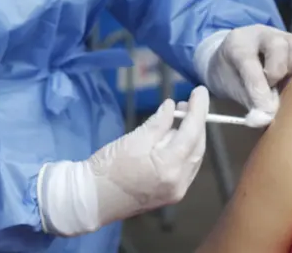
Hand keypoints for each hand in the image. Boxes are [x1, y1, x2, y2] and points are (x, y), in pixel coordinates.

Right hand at [38, 86, 209, 235]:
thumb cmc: (108, 168)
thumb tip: (172, 106)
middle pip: (197, 146)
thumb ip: (158, 123)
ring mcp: (176, 191)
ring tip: (180, 117)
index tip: (200, 91)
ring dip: (191, 136)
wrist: (91, 199)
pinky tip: (174, 138)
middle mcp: (179, 182)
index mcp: (169, 167)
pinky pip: (186, 168)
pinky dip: (184, 150)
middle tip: (187, 103)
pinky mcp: (170, 194)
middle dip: (196, 123)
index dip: (198, 110)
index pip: (192, 133)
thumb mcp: (134, 140)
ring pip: (194, 158)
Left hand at [204, 17, 291, 118]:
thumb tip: (265, 119)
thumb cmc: (229, 76)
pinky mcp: (291, 39)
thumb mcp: (230, 89)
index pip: (252, 66)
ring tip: (282, 78)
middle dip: (276, 72)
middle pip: (279, 47)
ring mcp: (278, 34)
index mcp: (238, 45)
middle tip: (269, 87)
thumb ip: (249, 102)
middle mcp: (260, 34)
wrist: (226, 59)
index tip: (265, 114)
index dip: (259, 92)